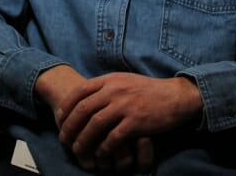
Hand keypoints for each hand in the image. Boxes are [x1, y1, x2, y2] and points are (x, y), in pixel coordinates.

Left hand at [56, 73, 202, 172]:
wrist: (175, 96)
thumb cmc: (149, 90)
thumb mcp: (125, 80)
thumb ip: (106, 85)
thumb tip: (86, 94)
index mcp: (110, 80)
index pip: (80, 91)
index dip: (66, 106)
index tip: (60, 118)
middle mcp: (115, 90)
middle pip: (83, 109)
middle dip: (70, 126)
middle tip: (64, 138)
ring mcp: (125, 106)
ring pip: (95, 125)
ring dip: (83, 140)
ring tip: (78, 150)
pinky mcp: (136, 122)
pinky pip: (113, 138)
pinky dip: (104, 147)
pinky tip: (100, 154)